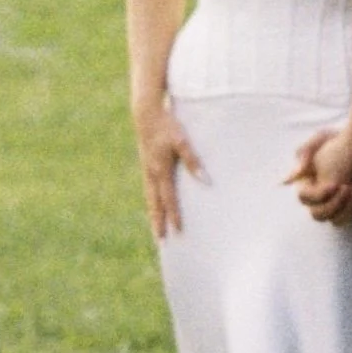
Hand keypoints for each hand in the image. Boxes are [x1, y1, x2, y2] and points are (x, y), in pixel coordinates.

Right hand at [135, 100, 205, 238]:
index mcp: (160, 170)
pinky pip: (149, 187)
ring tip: (156, 226)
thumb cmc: (167, 124)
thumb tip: (205, 180)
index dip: (174, 215)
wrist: (146, 112)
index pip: (169, 199)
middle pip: (155, 203)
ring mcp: (146, 168)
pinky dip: (151, 199)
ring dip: (153, 212)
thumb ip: (193, 160)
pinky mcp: (146, 162)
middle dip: (158, 221)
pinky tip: (155, 202)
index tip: (178, 231)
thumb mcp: (182, 140)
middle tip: (160, 239)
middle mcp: (151, 173)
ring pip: (150, 196)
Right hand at [288, 118, 351, 224]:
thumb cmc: (339, 137)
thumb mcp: (319, 140)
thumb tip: (287, 181)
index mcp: (307, 183)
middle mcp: (320, 197)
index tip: (335, 184)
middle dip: (334, 204)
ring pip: (337, 220)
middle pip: (319, 215)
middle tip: (348, 187)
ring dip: (347, 207)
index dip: (319, 195)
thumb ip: (303, 155)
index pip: (305, 198)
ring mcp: (337, 202)